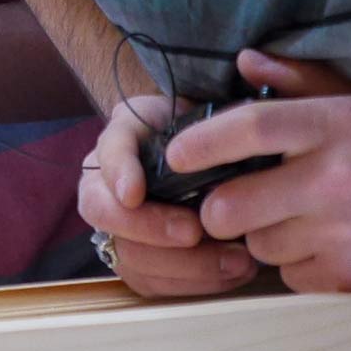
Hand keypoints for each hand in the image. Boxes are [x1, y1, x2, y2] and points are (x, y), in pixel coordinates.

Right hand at [77, 93, 257, 297]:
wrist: (230, 169)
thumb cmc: (226, 137)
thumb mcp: (224, 108)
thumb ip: (232, 99)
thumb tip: (249, 66)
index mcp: (126, 136)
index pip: (107, 151)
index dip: (117, 173)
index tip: (136, 192)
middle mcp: (110, 180)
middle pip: (102, 212)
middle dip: (147, 228)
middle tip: (194, 233)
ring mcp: (120, 223)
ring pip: (127, 255)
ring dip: (179, 264)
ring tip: (235, 260)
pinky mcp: (139, 259)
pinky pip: (150, 282)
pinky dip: (190, 283)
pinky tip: (230, 274)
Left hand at [177, 48, 350, 299]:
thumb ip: (305, 82)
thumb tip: (244, 60)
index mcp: (341, 123)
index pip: (249, 127)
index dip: (200, 142)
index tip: (174, 152)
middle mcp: (336, 176)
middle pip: (230, 206)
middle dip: (224, 210)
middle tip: (245, 202)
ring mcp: (341, 232)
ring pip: (257, 246)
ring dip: (269, 238)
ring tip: (312, 222)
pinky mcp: (349, 278)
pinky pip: (289, 277)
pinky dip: (300, 268)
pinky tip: (336, 249)